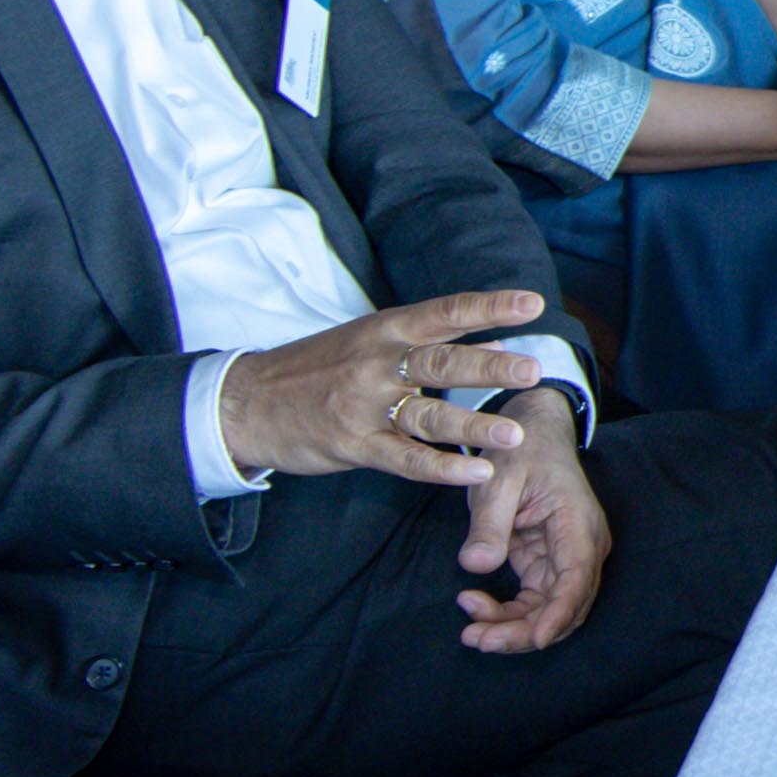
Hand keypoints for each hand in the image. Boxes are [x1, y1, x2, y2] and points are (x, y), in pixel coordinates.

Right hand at [218, 289, 555, 489]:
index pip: (445, 312)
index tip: (533, 303)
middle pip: (441, 362)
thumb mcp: (364, 341)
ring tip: (515, 436)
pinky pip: (405, 459)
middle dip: (489, 367)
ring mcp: (364, 406)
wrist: (244, 401)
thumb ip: (423, 343)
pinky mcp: (353, 444)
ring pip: (428, 415)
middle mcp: (377, 363)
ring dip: (474, 426)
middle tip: (532, 370)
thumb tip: (492, 343)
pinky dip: (442, 468)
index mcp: (383, 330)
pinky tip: (476, 473)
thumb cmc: (314, 369)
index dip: (489, 307)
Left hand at [456, 391, 613, 649]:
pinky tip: (475, 603)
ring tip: (470, 632)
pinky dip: (507, 612)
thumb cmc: (520, 448)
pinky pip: (534, 600)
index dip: (557, 616)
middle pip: (565, 607)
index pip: (576, 581)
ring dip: (513, 628)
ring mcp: (567, 558)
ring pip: (550, 611)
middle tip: (477, 639)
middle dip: (524, 632)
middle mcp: (582, 547)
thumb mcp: (497, 479)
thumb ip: (488, 523)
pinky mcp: (548, 563)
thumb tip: (475, 566)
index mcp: (578, 524)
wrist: (531, 430)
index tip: (533, 639)